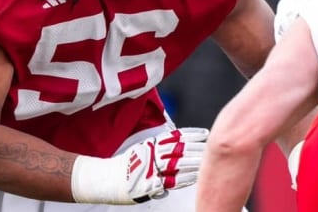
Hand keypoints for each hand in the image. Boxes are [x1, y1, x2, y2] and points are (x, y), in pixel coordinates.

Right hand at [71, 127, 208, 204]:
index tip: (204, 133)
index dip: (191, 135)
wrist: (107, 179)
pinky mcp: (150, 183)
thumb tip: (177, 141)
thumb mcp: (142, 148)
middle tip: (211, 147)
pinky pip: (171, 181)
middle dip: (196, 148)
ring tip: (206, 161)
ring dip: (194, 163)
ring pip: (177, 164)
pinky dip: (184, 179)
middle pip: (179, 149)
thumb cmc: (127, 166)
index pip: (175, 137)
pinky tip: (195, 177)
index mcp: (151, 144)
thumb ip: (159, 145)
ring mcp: (151, 169)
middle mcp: (152, 154)